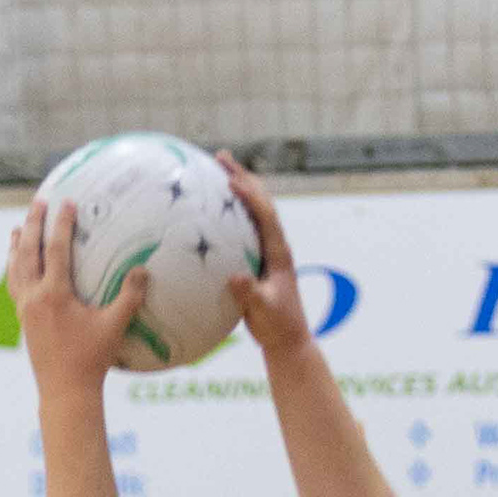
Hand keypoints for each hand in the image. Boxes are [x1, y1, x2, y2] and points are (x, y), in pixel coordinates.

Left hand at [8, 198, 150, 391]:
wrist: (65, 391)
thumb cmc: (92, 360)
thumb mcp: (114, 326)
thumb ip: (130, 297)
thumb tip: (144, 270)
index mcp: (54, 295)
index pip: (55, 249)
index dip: (61, 224)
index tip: (66, 202)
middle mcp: (33, 297)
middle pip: (27, 251)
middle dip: (33, 223)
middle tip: (39, 201)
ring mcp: (24, 308)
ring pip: (15, 268)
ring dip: (17, 245)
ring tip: (20, 227)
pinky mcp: (23, 319)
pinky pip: (14, 285)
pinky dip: (14, 268)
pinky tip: (18, 264)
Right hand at [214, 153, 312, 353]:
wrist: (288, 340)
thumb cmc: (277, 327)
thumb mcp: (263, 311)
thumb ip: (250, 295)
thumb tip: (235, 278)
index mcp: (279, 253)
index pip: (266, 216)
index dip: (251, 196)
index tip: (232, 180)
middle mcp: (275, 245)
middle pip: (260, 202)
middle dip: (242, 177)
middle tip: (221, 156)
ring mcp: (266, 250)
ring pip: (253, 211)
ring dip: (238, 187)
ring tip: (217, 168)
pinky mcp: (257, 258)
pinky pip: (242, 228)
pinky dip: (229, 211)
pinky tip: (209, 208)